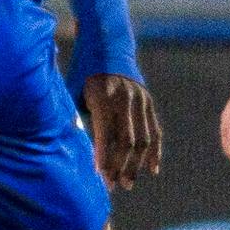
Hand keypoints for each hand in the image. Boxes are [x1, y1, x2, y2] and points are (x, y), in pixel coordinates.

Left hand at [83, 73, 162, 188]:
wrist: (107, 43)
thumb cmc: (82, 73)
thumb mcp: (74, 90)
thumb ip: (78, 116)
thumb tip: (80, 148)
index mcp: (102, 94)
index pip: (105, 132)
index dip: (103, 156)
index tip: (99, 176)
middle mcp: (125, 97)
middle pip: (127, 140)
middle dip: (119, 166)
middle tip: (112, 186)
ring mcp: (140, 99)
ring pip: (143, 139)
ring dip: (136, 165)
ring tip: (128, 183)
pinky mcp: (148, 101)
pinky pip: (155, 130)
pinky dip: (154, 151)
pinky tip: (152, 169)